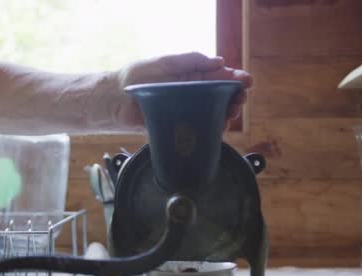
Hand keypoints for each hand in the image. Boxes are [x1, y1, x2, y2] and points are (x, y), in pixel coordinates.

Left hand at [117, 52, 253, 127]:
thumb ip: (191, 60)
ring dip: (227, 113)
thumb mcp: (165, 62)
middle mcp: (191, 93)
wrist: (114, 100)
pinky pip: (199, 129)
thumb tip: (219, 62)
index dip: (235, 78)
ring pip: (213, 113)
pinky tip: (219, 128)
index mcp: (190, 76)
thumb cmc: (137, 77)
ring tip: (232, 112)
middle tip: (240, 100)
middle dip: (235, 97)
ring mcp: (186, 111)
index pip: (218, 76)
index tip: (247, 82)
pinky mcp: (178, 127)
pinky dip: (212, 130)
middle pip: (221, 96)